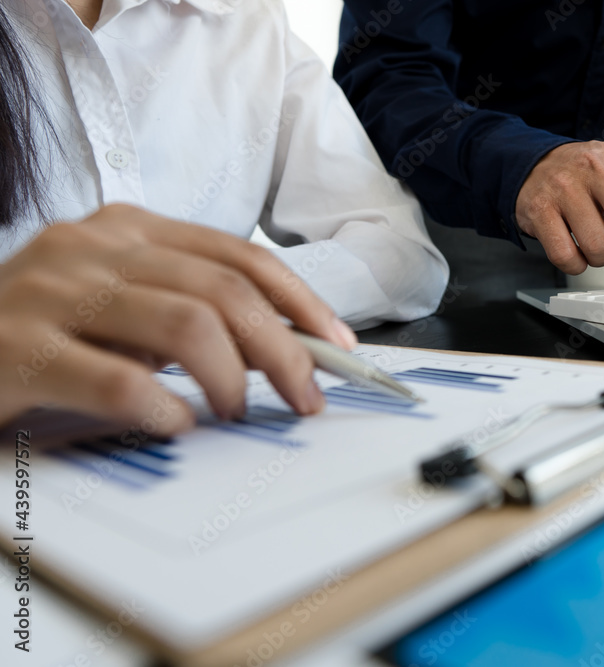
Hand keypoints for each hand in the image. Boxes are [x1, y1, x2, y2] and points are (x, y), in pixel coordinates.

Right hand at [0, 204, 356, 433]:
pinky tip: (176, 425)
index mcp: (128, 229)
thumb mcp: (123, 302)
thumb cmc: (45, 329)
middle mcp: (93, 247)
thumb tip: (284, 346)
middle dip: (283, 350)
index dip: (300, 302)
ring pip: (185, 326)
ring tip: (235, 412)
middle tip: (304, 397)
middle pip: (224, 292)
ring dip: (231, 381)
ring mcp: (54, 293)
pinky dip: (164, 409)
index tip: (336, 346)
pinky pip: (119, 380)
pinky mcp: (19, 348)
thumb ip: (191, 308)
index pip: (239, 256)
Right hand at [514, 140, 603, 289]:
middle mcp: (594, 167)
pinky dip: (577, 264)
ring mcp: (564, 187)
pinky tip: (575, 250)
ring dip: (602, 258)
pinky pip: (566, 255)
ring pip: (598, 243)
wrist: (529, 166)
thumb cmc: (585, 180)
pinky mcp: (539, 210)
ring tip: (594, 243)